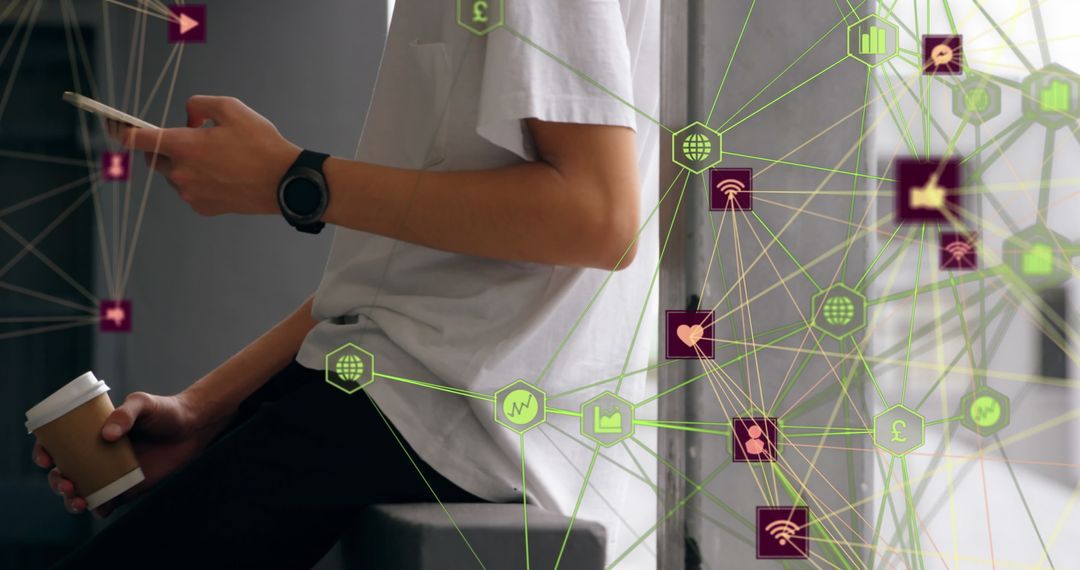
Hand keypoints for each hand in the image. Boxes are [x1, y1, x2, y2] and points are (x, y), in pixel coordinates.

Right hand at [32, 391, 223, 516]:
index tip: (45, 459)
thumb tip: (107, 435)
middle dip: (56, 481)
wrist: (193, 427)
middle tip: (66, 482)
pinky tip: (100, 508)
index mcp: (91, 433)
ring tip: (78, 499)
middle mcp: (96, 455)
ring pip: (80, 491)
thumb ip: (126, 413)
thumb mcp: (143, 403)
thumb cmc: (164, 411)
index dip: (43, 452)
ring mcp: (110, 473)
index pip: (58, 444)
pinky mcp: (127, 488)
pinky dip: (99, 509)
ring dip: (71, 500)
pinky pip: (106, 503)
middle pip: (64, 472)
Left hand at [117, 95, 300, 216]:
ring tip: (218, 159)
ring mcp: (191, 193)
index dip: (120, 130)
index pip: (136, 138)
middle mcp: (181, 172)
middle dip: (164, 146)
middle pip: (153, 158)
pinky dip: (199, 181)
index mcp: (183, 145)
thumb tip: (188, 119)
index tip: (113, 126)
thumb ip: (199, 104)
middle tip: (193, 139)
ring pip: (173, 175)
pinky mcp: (203, 207)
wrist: (285, 182)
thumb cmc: (261, 144)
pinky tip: (224, 175)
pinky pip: (190, 191)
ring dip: (184, 164)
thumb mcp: (232, 108)